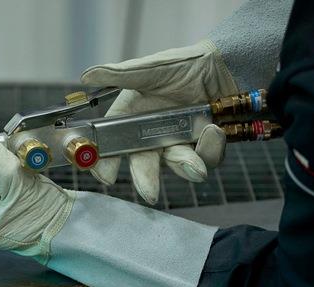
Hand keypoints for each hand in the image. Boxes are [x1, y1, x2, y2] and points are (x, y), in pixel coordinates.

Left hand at [0, 139, 217, 286]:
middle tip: (2, 149)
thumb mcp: (19, 188)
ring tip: (18, 158)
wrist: (84, 230)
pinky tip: (26, 164)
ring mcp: (5, 210)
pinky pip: (9, 177)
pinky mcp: (22, 200)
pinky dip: (15, 165)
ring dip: (3, 161)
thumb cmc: (51, 220)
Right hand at [83, 40, 237, 203]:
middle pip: (143, 164)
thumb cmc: (186, 65)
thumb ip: (120, 75)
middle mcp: (151, 135)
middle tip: (149, 193)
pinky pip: (204, 160)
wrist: (226, 66)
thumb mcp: (152, 69)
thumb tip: (87, 75)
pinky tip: (214, 128)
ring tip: (201, 143)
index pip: (112, 145)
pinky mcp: (202, 149)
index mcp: (132, 117)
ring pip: (177, 166)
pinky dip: (210, 147)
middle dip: (145, 179)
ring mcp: (177, 144)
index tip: (105, 176)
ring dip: (186, 162)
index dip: (104, 162)